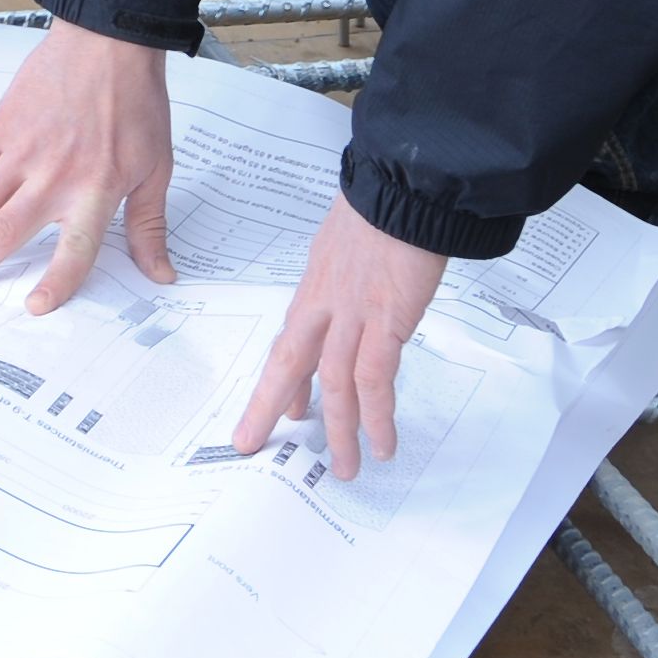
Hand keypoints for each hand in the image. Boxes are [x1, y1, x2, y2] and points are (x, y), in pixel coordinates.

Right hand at [0, 19, 175, 312]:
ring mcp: (23, 151)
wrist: (107, 42)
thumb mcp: (156, 168)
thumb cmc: (136, 103)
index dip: (56, 282)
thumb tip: (161, 274)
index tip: (34, 307)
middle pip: (4, 231)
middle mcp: (54, 176)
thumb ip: (150, 226)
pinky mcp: (3, 128)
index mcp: (96, 190)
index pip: (74, 250)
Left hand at [231, 200, 452, 479]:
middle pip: (289, 363)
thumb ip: (345, 272)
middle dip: (269, 407)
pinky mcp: (385, 321)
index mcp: (315, 287)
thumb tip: (354, 288)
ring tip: (343, 468)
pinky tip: (381, 443)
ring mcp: (353, 315)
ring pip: (335, 384)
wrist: (405, 189)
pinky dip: (376, 416)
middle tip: (252, 443)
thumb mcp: (347, 242)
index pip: (292, 340)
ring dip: (339, 431)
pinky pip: (375, 380)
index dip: (283, 378)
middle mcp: (325, 304)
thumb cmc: (383, 208)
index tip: (283, 408)